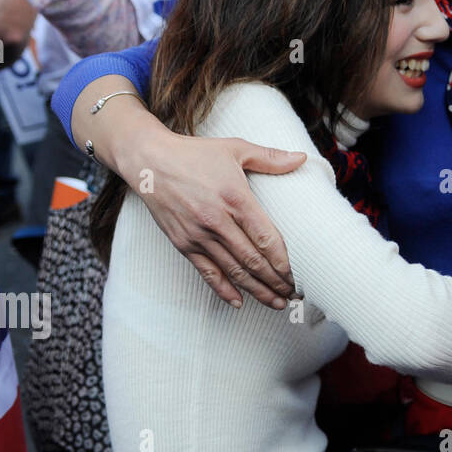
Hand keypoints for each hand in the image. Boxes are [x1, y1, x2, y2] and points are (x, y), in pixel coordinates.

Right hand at [125, 128, 305, 308]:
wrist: (149, 161)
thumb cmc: (195, 154)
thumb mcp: (236, 148)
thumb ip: (270, 157)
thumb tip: (303, 158)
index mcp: (235, 198)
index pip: (265, 238)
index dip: (283, 261)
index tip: (299, 275)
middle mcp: (217, 221)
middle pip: (252, 260)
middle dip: (276, 281)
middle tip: (295, 294)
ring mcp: (198, 235)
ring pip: (233, 271)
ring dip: (256, 290)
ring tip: (277, 303)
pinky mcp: (183, 243)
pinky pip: (207, 272)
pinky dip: (223, 290)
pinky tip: (239, 302)